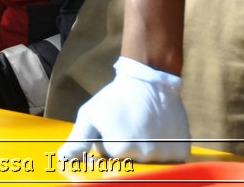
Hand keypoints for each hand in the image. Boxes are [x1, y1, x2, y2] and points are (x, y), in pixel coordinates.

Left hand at [59, 56, 191, 163]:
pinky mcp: (180, 153)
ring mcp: (165, 156)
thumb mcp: (91, 114)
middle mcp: (143, 157)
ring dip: (142, 148)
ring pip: (147, 161)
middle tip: (127, 125)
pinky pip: (167, 160)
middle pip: (128, 161)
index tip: (112, 126)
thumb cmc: (116, 98)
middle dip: (124, 147)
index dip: (106, 142)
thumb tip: (63, 161)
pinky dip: (161, 149)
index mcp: (119, 150)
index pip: (108, 158)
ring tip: (141, 126)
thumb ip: (77, 140)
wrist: (151, 81)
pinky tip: (156, 131)